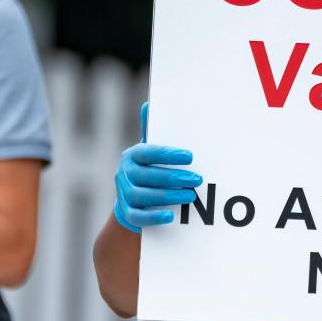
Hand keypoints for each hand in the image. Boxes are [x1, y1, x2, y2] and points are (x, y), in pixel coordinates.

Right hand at [113, 102, 202, 232]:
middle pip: (148, 176)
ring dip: (169, 196)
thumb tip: (149, 103)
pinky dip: (154, 217)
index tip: (189, 156)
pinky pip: (139, 216)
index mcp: (131, 156)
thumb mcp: (148, 152)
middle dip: (174, 177)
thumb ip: (151, 131)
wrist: (131, 202)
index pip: (147, 152)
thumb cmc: (147, 171)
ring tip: (190, 196)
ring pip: (145, 196)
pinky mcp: (127, 213)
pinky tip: (171, 216)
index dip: (168, 154)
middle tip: (197, 179)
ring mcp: (124, 194)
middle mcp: (124, 174)